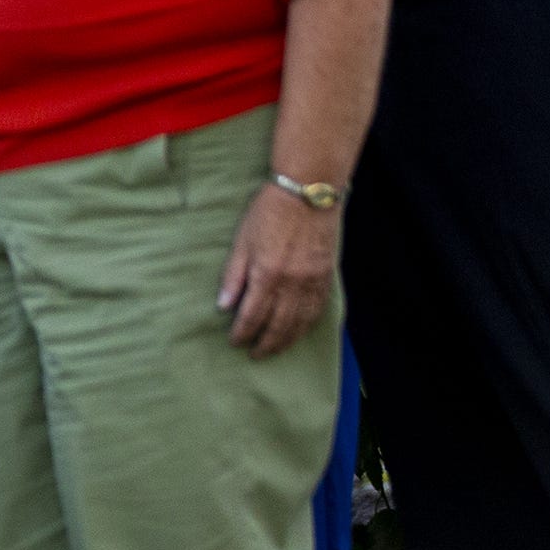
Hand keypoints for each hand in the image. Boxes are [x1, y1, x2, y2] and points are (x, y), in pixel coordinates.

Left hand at [216, 185, 338, 358]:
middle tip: (255, 354)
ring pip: (300, 323)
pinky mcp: (326, 278)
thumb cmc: (268, 212)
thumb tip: (223, 305)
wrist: (307, 194)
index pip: (252, 315)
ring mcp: (312, 282)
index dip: (242, 332)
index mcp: (267, 275)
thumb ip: (233, 276)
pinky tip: (299, 332)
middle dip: (265, 343)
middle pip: (278, 326)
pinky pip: (318, 311)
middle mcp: (292, 284)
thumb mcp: (242, 241)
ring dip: (287, 340)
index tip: (235, 342)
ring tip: (275, 350)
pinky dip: (307, 326)